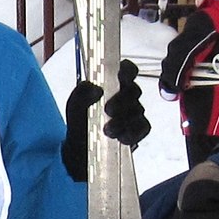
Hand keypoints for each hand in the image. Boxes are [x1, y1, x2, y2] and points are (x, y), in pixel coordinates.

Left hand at [62, 66, 151, 181]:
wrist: (82, 150)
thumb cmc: (80, 122)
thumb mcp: (74, 107)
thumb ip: (81, 94)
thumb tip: (95, 88)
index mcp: (111, 83)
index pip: (126, 69)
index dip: (127, 70)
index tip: (121, 78)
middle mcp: (125, 95)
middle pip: (134, 90)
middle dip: (121, 101)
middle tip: (108, 110)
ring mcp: (134, 112)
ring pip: (138, 110)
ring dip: (123, 120)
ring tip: (108, 130)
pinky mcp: (138, 129)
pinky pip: (144, 127)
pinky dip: (133, 133)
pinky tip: (121, 138)